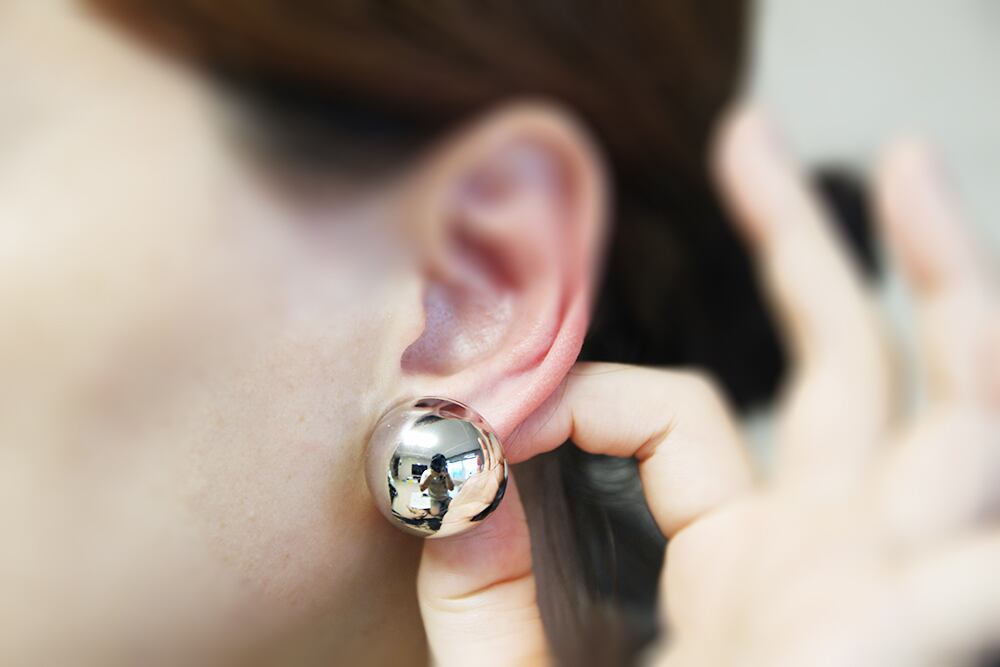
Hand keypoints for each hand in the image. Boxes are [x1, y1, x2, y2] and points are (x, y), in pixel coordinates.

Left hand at [414, 107, 999, 665]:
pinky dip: (989, 406)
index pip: (686, 417)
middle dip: (806, 244)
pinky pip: (994, 496)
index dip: (604, 387)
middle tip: (750, 143)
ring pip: (954, 398)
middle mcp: (836, 551)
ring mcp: (904, 570)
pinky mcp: (941, 607)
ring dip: (946, 289)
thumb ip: (489, 594)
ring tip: (908, 173)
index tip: (524, 405)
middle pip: (843, 363)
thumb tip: (451, 482)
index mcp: (743, 559)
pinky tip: (982, 318)